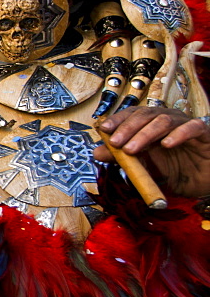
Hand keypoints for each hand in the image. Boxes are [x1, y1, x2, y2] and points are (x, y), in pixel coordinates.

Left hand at [94, 107, 209, 197]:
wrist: (202, 182)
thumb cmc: (173, 170)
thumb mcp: (143, 167)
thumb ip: (122, 159)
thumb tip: (96, 153)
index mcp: (151, 124)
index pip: (132, 114)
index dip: (118, 119)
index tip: (103, 129)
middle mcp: (167, 119)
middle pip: (145, 114)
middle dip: (127, 128)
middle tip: (115, 143)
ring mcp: (185, 124)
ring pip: (164, 120)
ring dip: (145, 134)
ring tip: (131, 149)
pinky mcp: (203, 133)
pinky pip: (191, 128)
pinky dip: (178, 134)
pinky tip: (166, 144)